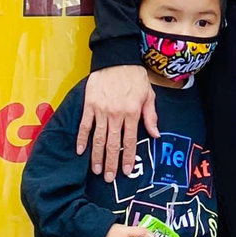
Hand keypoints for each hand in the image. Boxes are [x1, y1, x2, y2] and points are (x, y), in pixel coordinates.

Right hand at [77, 65, 158, 181]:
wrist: (116, 58)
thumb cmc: (135, 76)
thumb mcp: (149, 94)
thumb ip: (151, 116)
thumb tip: (156, 135)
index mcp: (132, 113)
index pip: (131, 141)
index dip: (128, 158)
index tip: (125, 171)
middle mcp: (116, 114)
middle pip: (113, 144)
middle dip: (111, 162)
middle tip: (109, 178)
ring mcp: (101, 110)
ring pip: (98, 138)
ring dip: (97, 156)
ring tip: (96, 170)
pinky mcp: (89, 105)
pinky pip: (84, 125)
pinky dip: (81, 138)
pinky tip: (79, 151)